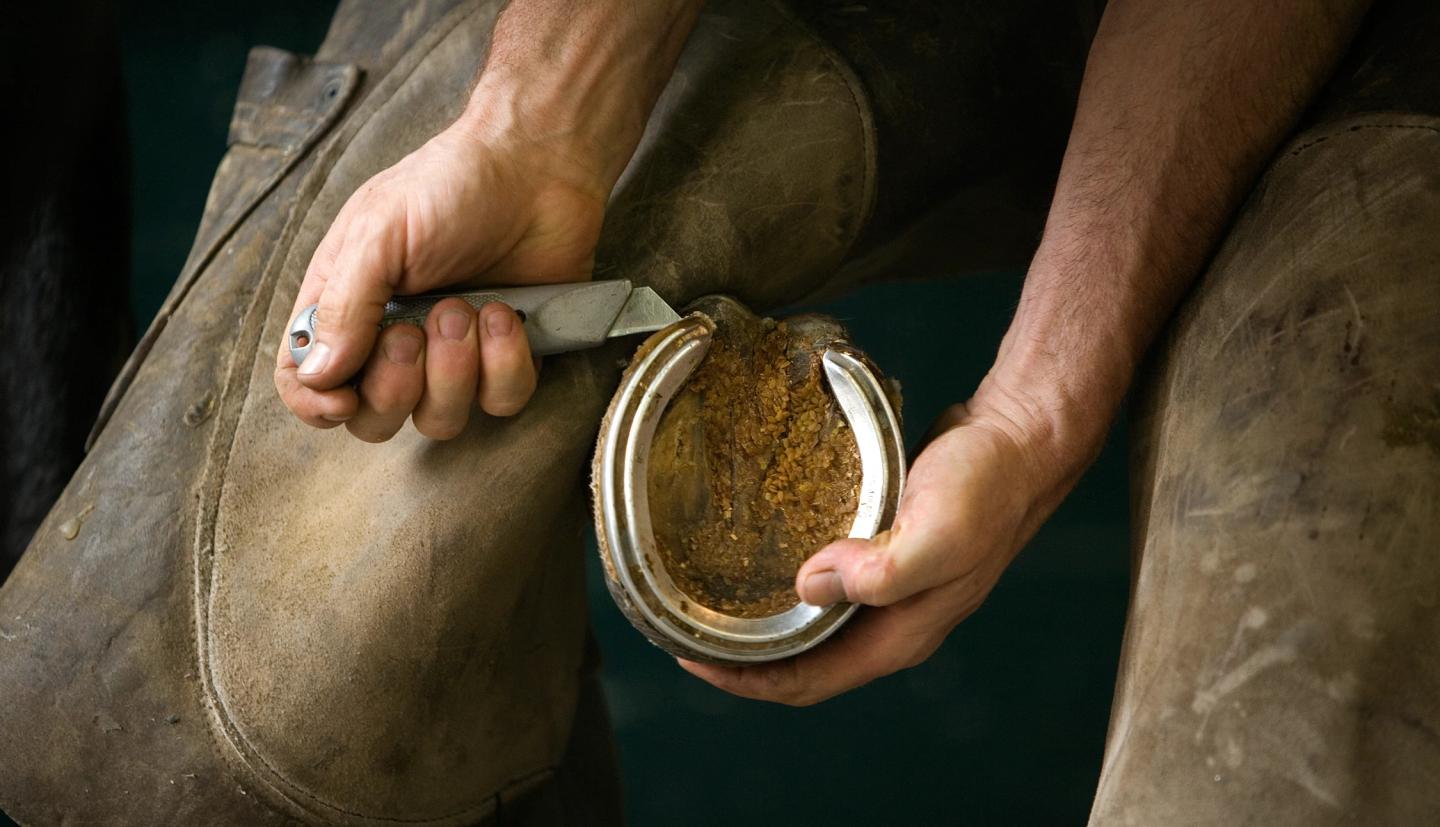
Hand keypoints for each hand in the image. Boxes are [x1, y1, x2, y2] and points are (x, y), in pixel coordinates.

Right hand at [274, 121, 607, 440]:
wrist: (536, 165)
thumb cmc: (451, 185)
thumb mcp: (378, 234)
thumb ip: (342, 307)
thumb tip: (315, 373)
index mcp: (347, 305)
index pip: (305, 380)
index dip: (315, 404)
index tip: (341, 400)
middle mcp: (395, 339)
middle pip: (373, 418)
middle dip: (395, 385)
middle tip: (416, 329)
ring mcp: (454, 355)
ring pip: (440, 420)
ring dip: (453, 372)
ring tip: (466, 308)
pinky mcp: (510, 358)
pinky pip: (501, 402)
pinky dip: (504, 364)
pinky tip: (506, 314)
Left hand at [680, 385, 1096, 705]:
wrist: (1019, 441)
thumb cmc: (987, 486)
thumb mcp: (936, 532)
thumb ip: (878, 571)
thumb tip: (809, 586)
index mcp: (899, 635)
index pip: (808, 682)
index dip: (746, 681)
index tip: (693, 659)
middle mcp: (893, 624)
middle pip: (804, 663)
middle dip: (744, 659)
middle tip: (689, 631)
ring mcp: (891, 592)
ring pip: (813, 626)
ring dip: (764, 622)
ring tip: (712, 602)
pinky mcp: (885, 554)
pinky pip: (826, 584)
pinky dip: (790, 584)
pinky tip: (764, 558)